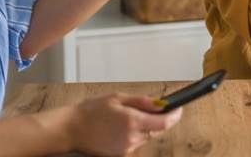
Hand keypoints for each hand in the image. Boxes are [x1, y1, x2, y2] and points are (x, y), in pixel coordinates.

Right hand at [64, 94, 181, 155]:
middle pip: (156, 130)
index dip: (175, 116)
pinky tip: (118, 128)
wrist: (72, 129)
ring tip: (125, 117)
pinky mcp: (120, 154)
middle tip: (147, 108)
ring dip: (143, 127)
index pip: (164, 123)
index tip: (178, 109)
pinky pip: (135, 143)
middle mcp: (131, 138)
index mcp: (132, 121)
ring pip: (146, 137)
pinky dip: (133, 135)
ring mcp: (126, 148)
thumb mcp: (117, 98)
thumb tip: (161, 103)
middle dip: (156, 119)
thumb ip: (142, 101)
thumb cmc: (91, 111)